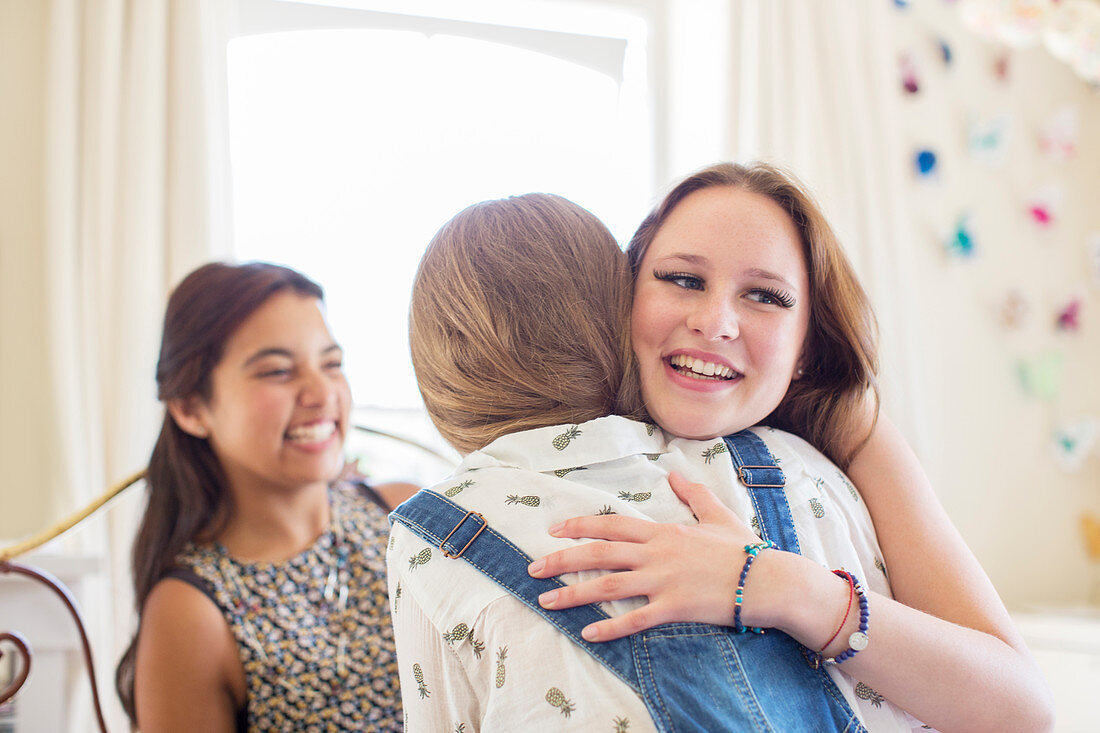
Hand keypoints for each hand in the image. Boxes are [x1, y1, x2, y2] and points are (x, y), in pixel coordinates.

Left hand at [527, 472, 761, 640]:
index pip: (612, 524)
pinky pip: (635, 619)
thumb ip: (693, 494)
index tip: (553, 531)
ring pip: (608, 585)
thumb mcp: (717, 515)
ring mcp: (664, 581)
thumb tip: (675, 474)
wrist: (770, 580)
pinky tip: (587, 632)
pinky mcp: (674, 607)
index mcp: (663, 532)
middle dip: (561, 560)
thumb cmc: (745, 550)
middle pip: (599, 553)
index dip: (579, 526)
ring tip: (546, 601)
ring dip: (573, 593)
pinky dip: (610, 626)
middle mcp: (657, 553)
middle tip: (533, 569)